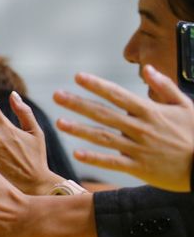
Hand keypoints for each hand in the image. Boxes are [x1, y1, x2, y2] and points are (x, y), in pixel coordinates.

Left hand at [55, 66, 193, 191]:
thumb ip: (164, 87)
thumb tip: (147, 68)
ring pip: (104, 137)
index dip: (97, 85)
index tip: (78, 77)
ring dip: (79, 130)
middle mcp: (141, 128)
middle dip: (79, 104)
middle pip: (104, 114)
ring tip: (59, 123)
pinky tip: (76, 152)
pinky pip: (113, 162)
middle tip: (57, 96)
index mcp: (150, 111)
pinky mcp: (139, 168)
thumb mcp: (185, 105)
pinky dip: (95, 158)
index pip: (118, 95)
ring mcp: (139, 148)